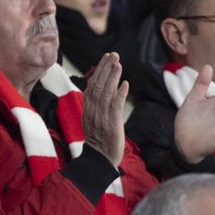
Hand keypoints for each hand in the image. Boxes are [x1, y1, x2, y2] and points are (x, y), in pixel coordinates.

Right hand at [81, 52, 128, 168]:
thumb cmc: (100, 139)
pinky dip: (120, 94)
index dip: (100, 70)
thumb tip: (109, 85)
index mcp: (88, 108)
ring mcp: (101, 117)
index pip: (93, 84)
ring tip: (118, 64)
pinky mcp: (111, 124)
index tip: (106, 57)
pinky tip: (125, 84)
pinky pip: (115, 107)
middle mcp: (93, 110)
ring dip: (112, 77)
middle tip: (113, 54)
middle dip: (106, 68)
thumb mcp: (96, 118)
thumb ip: (100, 102)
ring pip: (106, 93)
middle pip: (98, 85)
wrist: (99, 160)